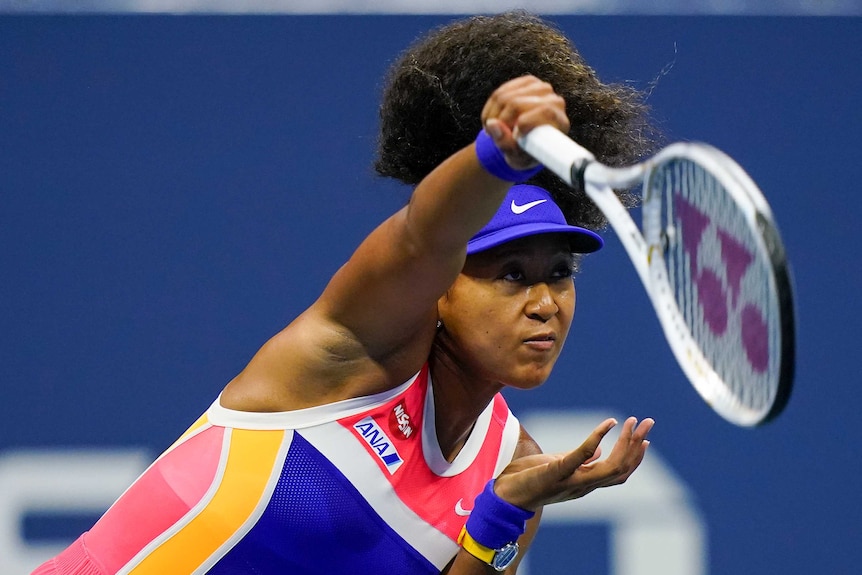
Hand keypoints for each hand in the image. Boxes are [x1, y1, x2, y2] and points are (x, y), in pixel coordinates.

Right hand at [480, 75, 569, 169]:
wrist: (525, 144)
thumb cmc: (525, 153)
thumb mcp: (516, 157)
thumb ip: (505, 143)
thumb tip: (492, 124)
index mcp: (559, 122)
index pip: (546, 111)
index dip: (526, 122)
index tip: (515, 137)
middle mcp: (554, 101)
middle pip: (517, 104)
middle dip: (501, 120)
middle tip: (497, 135)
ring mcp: (541, 88)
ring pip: (505, 97)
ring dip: (493, 115)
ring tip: (494, 129)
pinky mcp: (528, 82)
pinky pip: (500, 91)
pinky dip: (491, 107)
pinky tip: (492, 119)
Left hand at [493, 417, 654, 509]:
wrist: (505, 495)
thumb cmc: (531, 479)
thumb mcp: (559, 466)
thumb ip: (581, 461)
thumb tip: (600, 451)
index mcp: (586, 483)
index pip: (620, 472)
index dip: (635, 457)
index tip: (645, 438)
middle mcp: (584, 485)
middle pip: (622, 469)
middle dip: (637, 446)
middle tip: (648, 422)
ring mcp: (572, 481)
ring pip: (611, 467)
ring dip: (626, 443)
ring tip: (633, 422)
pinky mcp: (557, 472)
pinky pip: (582, 456)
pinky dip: (598, 438)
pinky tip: (609, 423)